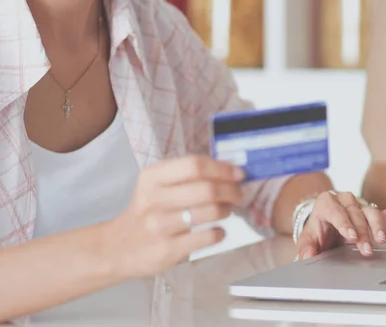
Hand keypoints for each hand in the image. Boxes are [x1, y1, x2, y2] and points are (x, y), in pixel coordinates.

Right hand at [104, 154, 244, 279]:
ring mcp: (159, 226)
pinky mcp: (167, 250)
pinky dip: (219, 233)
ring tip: (227, 210)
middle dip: (230, 190)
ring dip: (226, 210)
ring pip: (208, 212)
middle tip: (238, 194)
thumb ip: (186, 175)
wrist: (117, 248)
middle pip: (205, 188)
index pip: (195, 165)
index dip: (222, 168)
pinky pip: (205, 238)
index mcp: (153, 177)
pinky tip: (218, 231)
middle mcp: (153, 199)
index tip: (238, 173)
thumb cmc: (146, 211)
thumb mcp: (156, 185)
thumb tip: (228, 170)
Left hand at [296, 191, 385, 259]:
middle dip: (362, 232)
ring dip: (377, 226)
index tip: (350, 235)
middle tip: (366, 249)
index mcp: (327, 203)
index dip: (344, 223)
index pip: (336, 211)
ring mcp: (359, 205)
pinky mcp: (371, 212)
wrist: (324, 223)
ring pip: (371, 212)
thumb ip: (306, 248)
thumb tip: (306, 257)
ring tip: (382, 239)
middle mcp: (344, 200)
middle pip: (355, 214)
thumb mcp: (308, 238)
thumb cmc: (317, 230)